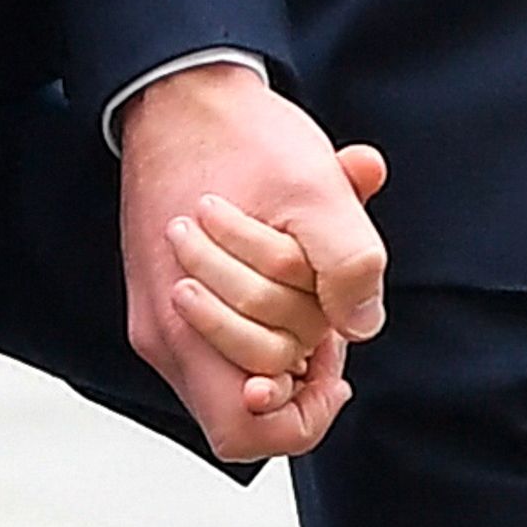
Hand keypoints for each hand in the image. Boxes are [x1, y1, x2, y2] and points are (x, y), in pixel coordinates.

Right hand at [159, 148, 389, 424]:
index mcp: (183, 323)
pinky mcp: (167, 296)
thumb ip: (348, 262)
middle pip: (249, 403)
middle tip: (329, 317)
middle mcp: (165, 334)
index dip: (302, 411)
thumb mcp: (316, 188)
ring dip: (289, 334)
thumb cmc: (244, 139)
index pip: (244, 431)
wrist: (184, 94)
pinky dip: (268, 312)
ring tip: (310, 288)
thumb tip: (362, 327)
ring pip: (240, 368)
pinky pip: (226, 336)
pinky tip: (289, 269)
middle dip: (301, 363)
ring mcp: (164, 317)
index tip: (335, 360)